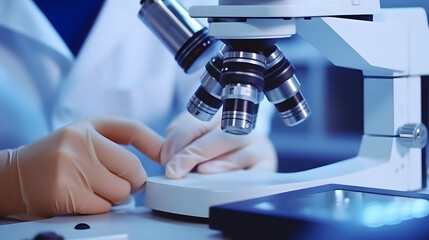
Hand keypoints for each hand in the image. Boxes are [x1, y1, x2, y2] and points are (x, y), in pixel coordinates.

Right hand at [0, 117, 162, 219]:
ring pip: (121, 192)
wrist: (13, 177)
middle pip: (133, 169)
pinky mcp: (64, 190)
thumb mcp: (82, 138)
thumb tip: (158, 155)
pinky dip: (98, 208)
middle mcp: (80, 140)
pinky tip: (82, 199)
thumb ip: (114, 144)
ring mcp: (71, 164)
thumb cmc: (55, 159)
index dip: (155, 144)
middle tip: (118, 184)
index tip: (167, 156)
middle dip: (132, 182)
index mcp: (88, 125)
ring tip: (94, 189)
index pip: (132, 129)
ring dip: (115, 197)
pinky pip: (103, 207)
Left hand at [160, 112, 277, 178]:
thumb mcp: (193, 137)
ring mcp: (257, 144)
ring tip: (200, 173)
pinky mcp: (267, 163)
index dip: (179, 139)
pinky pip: (256, 172)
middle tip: (174, 171)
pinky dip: (239, 177)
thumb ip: (178, 141)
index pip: (198, 122)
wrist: (246, 151)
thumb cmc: (213, 145)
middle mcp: (241, 124)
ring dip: (217, 165)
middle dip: (193, 154)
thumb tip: (167, 155)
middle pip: (219, 136)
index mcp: (218, 112)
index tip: (166, 158)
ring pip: (239, 152)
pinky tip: (225, 181)